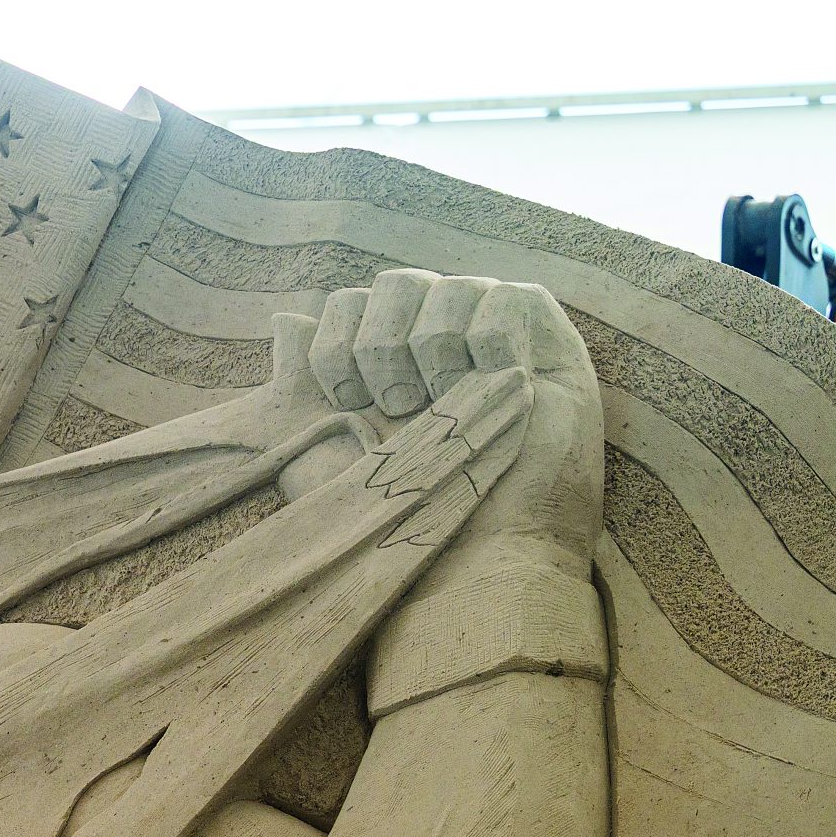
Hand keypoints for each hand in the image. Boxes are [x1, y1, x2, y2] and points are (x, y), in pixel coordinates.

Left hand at [272, 268, 601, 576]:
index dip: (336, 349)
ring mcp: (499, 333)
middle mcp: (444, 333)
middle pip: (396, 282)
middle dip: (379, 348)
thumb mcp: (323, 448)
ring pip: (447, 289)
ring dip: (433, 355)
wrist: (461, 553)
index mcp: (391, 353)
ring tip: (448, 406)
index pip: (349, 302)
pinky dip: (490, 348)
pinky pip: (505, 301)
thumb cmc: (390, 514)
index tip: (349, 405)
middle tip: (396, 407)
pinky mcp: (552, 341)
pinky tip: (498, 389)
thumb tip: (284, 317)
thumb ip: (301, 381)